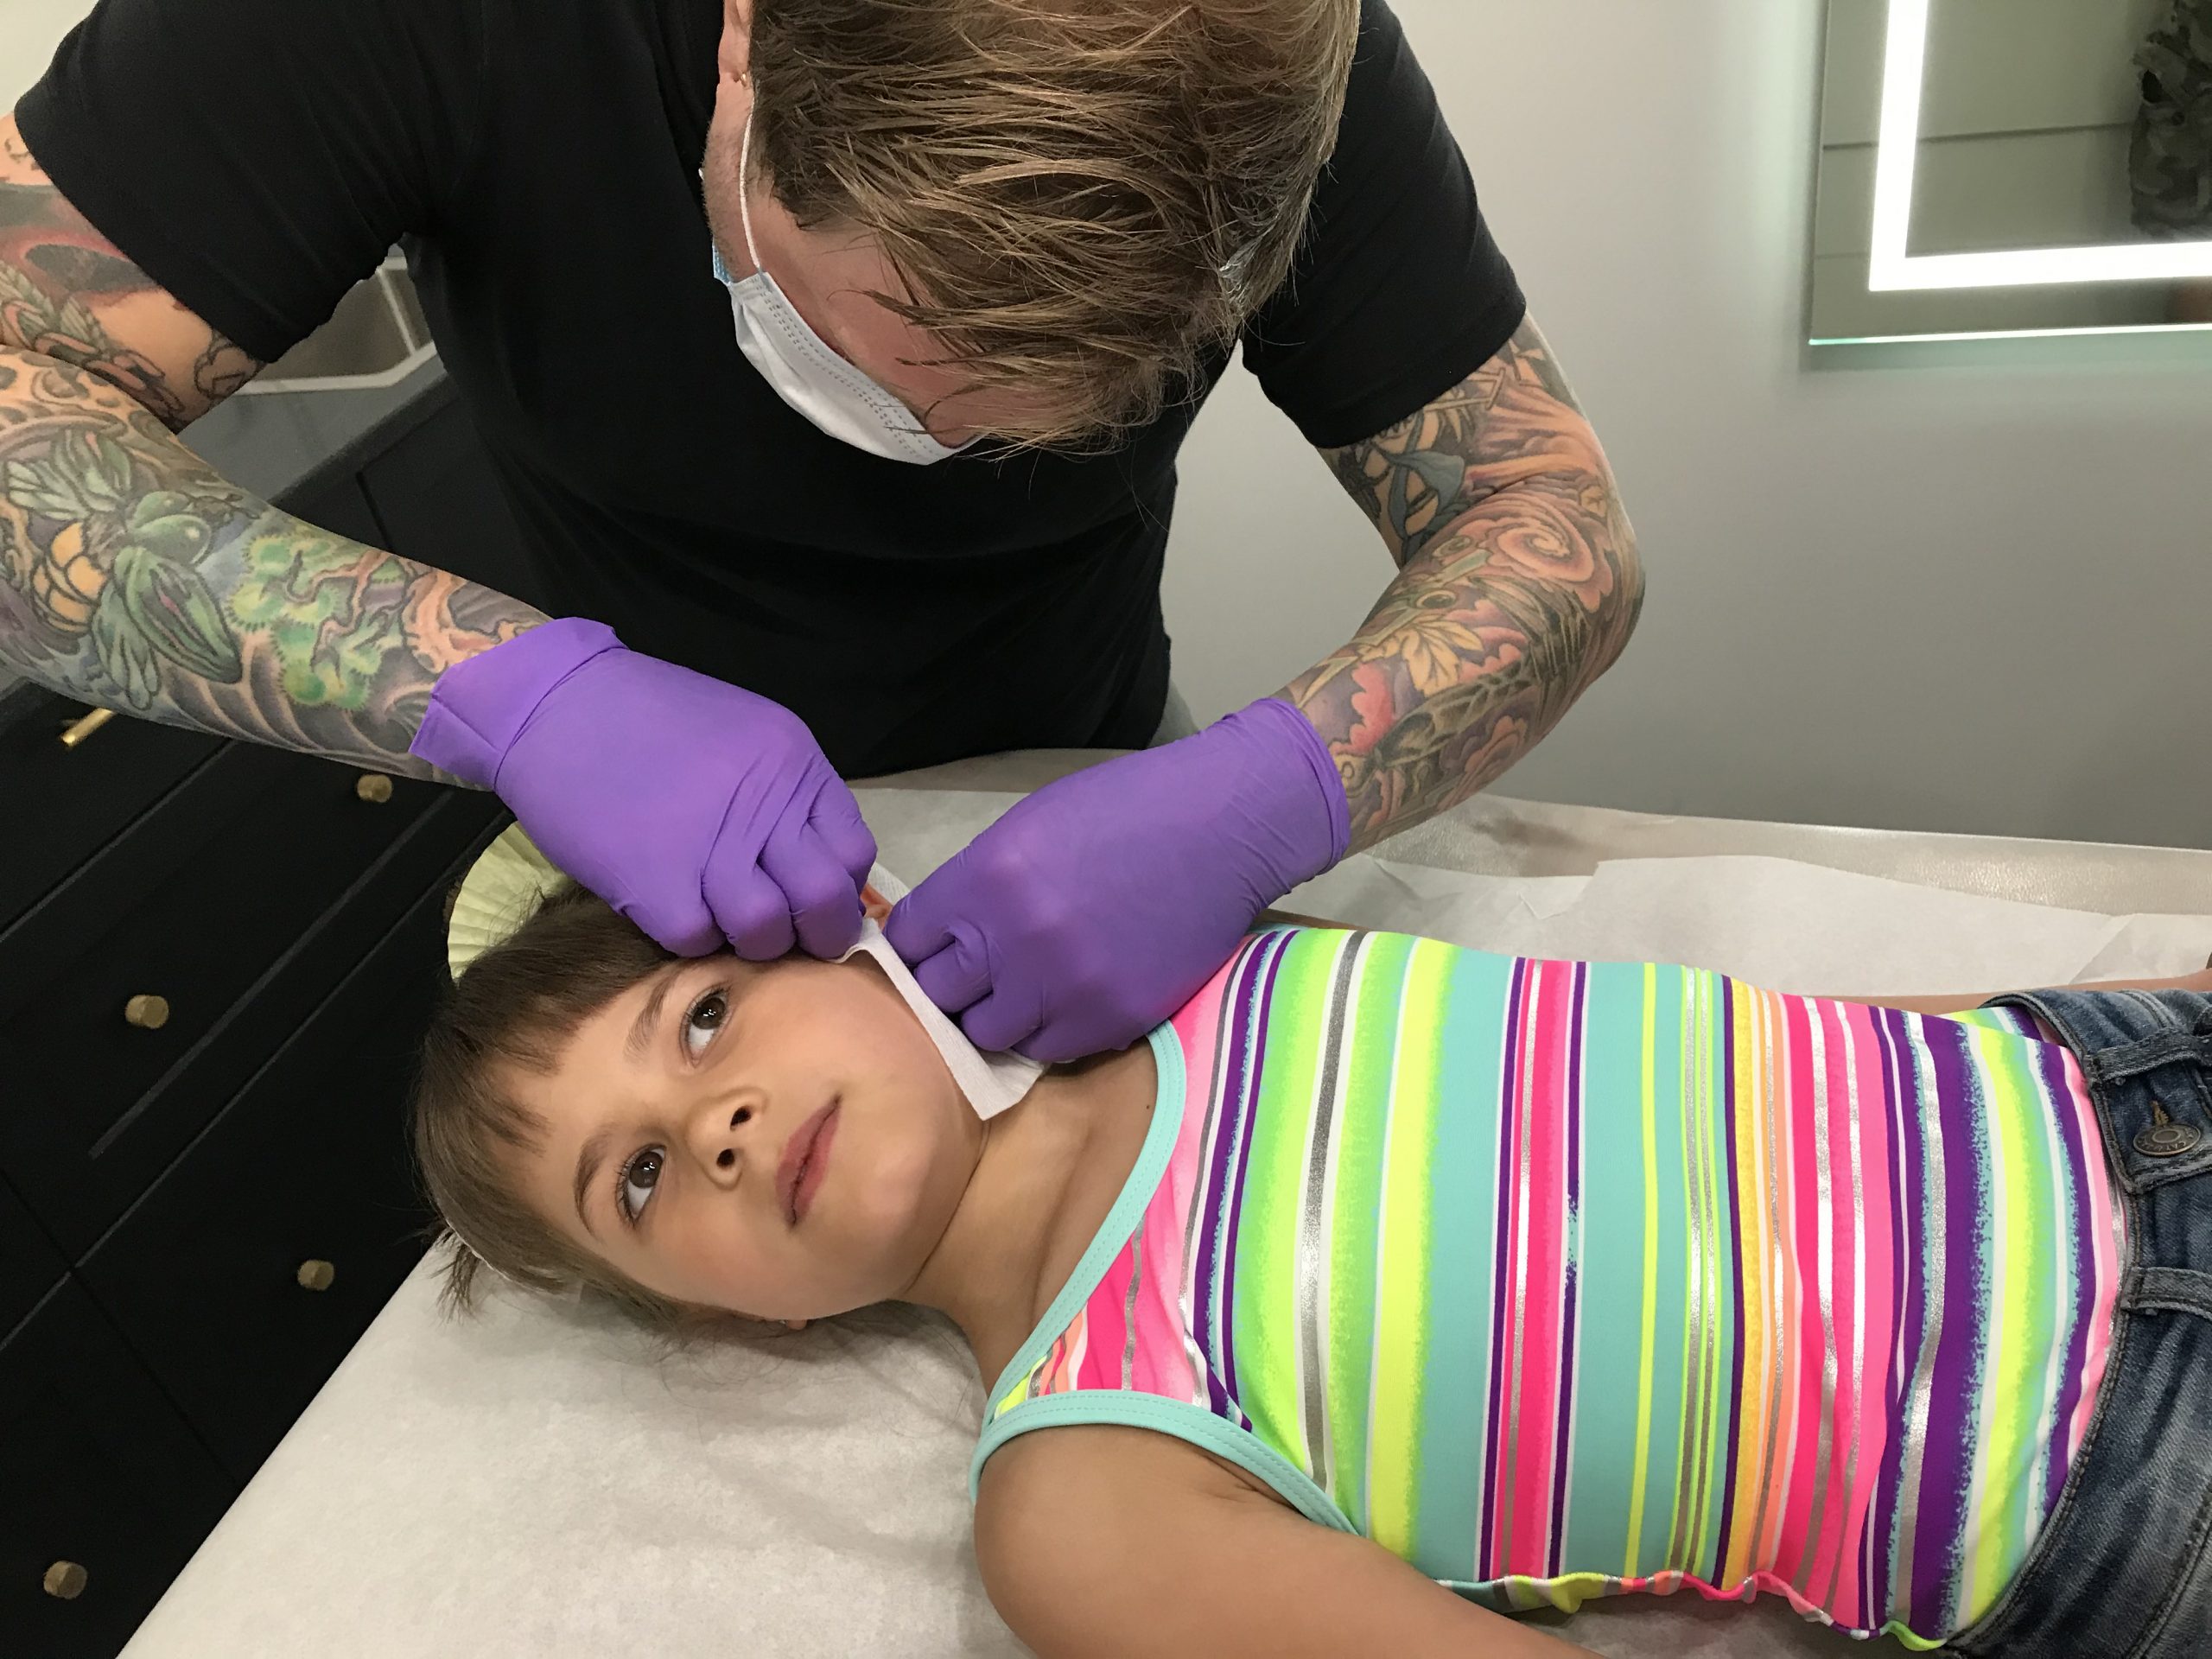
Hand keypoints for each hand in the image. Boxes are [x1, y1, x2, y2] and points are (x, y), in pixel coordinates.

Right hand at [410, 618, 875, 957]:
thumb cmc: (649, 720)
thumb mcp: (744, 736)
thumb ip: (784, 797)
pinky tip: (674, 909)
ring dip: (751, 941)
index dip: (840, 890)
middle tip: (787, 936)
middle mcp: (763, 803)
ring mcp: (709, 845)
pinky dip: (692, 937)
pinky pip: (697, 939)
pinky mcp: (654, 881)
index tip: (814, 903)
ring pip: (765, 930)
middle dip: (815, 933)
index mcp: (792, 764)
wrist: (555, 703)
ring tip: (723, 919)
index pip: (853, 853)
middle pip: (824, 899)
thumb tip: (813, 868)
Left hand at [885, 697, 1349, 1060]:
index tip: (936, 945)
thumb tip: (944, 933)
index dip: (918, 944)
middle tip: (979, 971)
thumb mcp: (1029, 827)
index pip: (907, 940)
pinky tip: (1068, 998)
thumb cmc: (1126, 809)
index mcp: (986, 877)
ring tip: (1024, 990)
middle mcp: (1015, 939)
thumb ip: (979, 883)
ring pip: (987, 1034)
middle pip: (938, 994)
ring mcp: (1063, 986)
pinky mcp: (1110, 1019)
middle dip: (952, 982)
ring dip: (998, 1013)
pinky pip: (1049, 1050)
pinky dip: (1049, 1030)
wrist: (1223, 827)